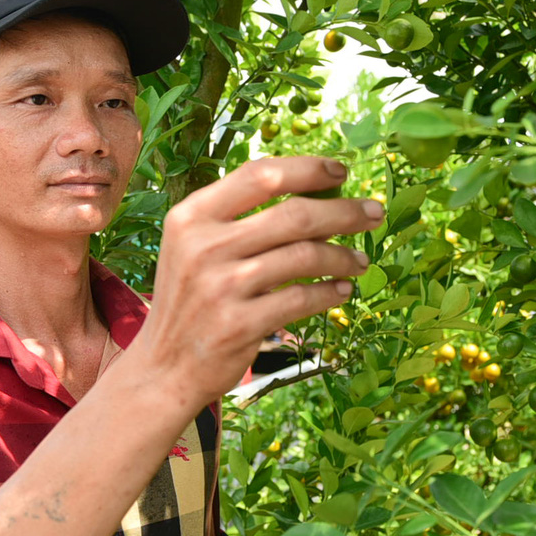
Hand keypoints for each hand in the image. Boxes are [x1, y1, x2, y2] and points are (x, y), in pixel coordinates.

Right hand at [136, 156, 381, 408]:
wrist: (163, 366)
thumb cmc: (190, 300)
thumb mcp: (193, 247)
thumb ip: (236, 218)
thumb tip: (312, 193)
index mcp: (191, 216)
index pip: (259, 176)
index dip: (307, 169)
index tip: (342, 171)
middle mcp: (203, 246)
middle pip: (293, 215)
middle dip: (343, 211)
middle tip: (373, 213)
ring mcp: (220, 287)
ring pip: (304, 256)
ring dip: (343, 256)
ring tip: (359, 261)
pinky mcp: (239, 325)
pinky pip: (301, 299)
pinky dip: (329, 292)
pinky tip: (342, 290)